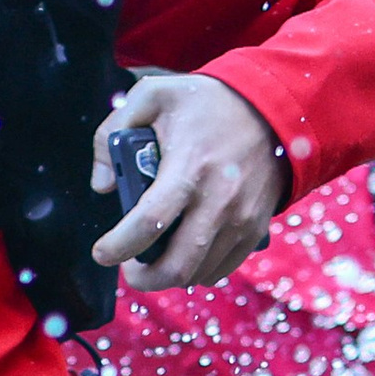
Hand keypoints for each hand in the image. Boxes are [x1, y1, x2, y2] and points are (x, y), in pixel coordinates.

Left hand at [91, 72, 288, 289]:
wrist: (272, 108)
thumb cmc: (207, 102)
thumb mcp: (153, 95)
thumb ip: (114, 130)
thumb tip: (102, 184)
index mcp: (189, 166)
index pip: (148, 223)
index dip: (118, 246)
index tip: (101, 253)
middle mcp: (218, 200)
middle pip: (177, 265)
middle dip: (144, 279)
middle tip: (128, 269)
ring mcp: (240, 218)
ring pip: (198, 272)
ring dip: (169, 276)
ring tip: (153, 260)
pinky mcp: (255, 227)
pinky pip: (222, 268)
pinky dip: (197, 271)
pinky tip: (183, 256)